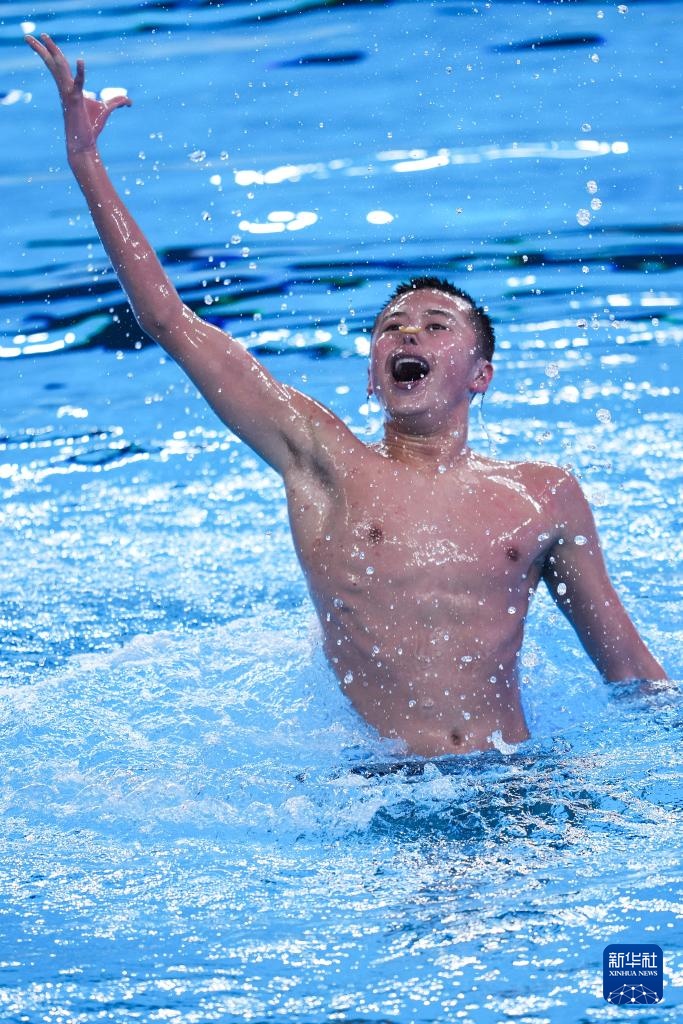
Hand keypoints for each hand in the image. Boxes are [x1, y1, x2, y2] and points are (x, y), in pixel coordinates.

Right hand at [25, 33, 131, 156]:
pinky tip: (81, 61)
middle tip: (31, 35)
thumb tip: (129, 101)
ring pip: (58, 68)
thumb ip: (117, 102)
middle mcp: (65, 88)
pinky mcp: (75, 101)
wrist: (85, 144)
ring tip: (42, 37)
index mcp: (69, 88)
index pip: (60, 66)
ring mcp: (68, 94)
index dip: (53, 53)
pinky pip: (78, 84)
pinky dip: (81, 73)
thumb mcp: (107, 110)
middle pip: (54, 64)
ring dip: (51, 52)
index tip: (44, 39)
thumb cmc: (92, 127)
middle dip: (43, 48)